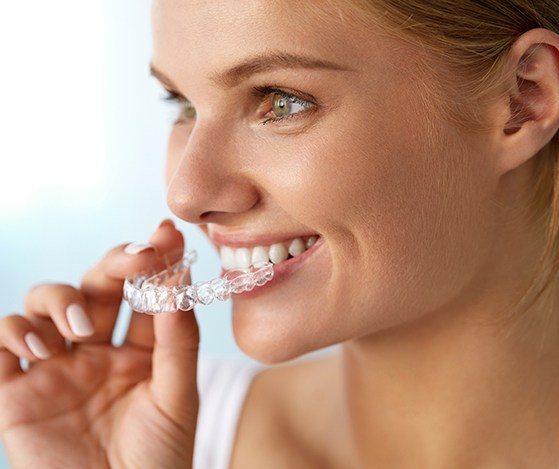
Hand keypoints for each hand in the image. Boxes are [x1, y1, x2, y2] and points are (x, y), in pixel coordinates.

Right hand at [0, 220, 199, 468]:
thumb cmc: (158, 460)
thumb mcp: (177, 397)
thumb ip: (178, 340)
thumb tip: (179, 280)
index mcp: (137, 351)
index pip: (143, 293)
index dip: (155, 260)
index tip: (167, 233)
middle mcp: (95, 351)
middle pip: (97, 285)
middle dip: (115, 263)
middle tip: (136, 261)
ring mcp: (55, 368)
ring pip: (45, 302)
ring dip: (62, 301)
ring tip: (82, 332)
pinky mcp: (15, 392)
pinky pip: (1, 343)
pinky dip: (13, 331)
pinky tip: (39, 347)